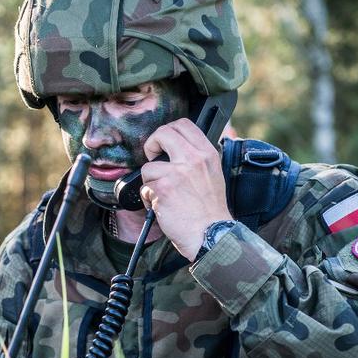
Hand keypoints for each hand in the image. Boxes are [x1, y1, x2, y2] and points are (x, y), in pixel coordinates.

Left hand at [140, 118, 232, 260]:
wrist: (211, 234)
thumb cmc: (210, 210)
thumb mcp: (212, 173)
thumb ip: (195, 158)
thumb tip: (173, 149)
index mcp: (207, 153)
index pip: (183, 124)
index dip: (167, 132)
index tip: (164, 145)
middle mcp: (193, 159)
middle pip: (162, 133)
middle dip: (151, 145)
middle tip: (154, 159)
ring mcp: (177, 173)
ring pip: (148, 167)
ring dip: (150, 182)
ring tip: (164, 195)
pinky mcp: (163, 189)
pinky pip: (145, 187)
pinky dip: (149, 198)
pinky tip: (163, 206)